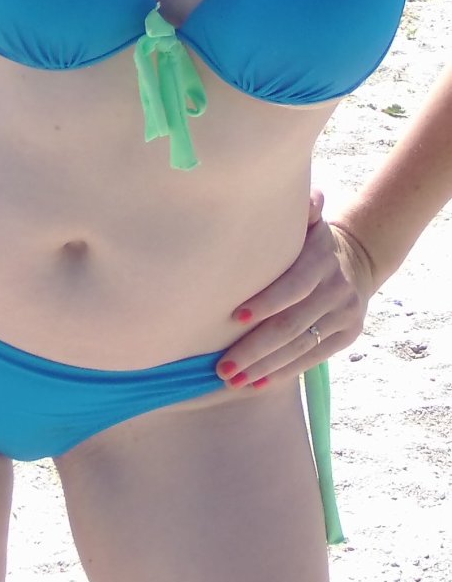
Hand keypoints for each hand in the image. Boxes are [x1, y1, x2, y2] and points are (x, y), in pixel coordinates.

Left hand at [215, 189, 375, 389]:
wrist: (359, 260)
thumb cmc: (314, 240)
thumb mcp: (312, 221)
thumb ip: (306, 209)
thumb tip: (313, 198)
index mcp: (322, 259)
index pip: (292, 286)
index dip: (265, 303)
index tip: (233, 318)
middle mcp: (336, 289)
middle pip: (291, 325)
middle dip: (255, 348)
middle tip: (223, 365)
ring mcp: (344, 315)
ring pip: (299, 347)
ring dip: (264, 366)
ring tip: (233, 379)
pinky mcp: (347, 336)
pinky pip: (312, 358)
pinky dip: (283, 372)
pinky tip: (258, 382)